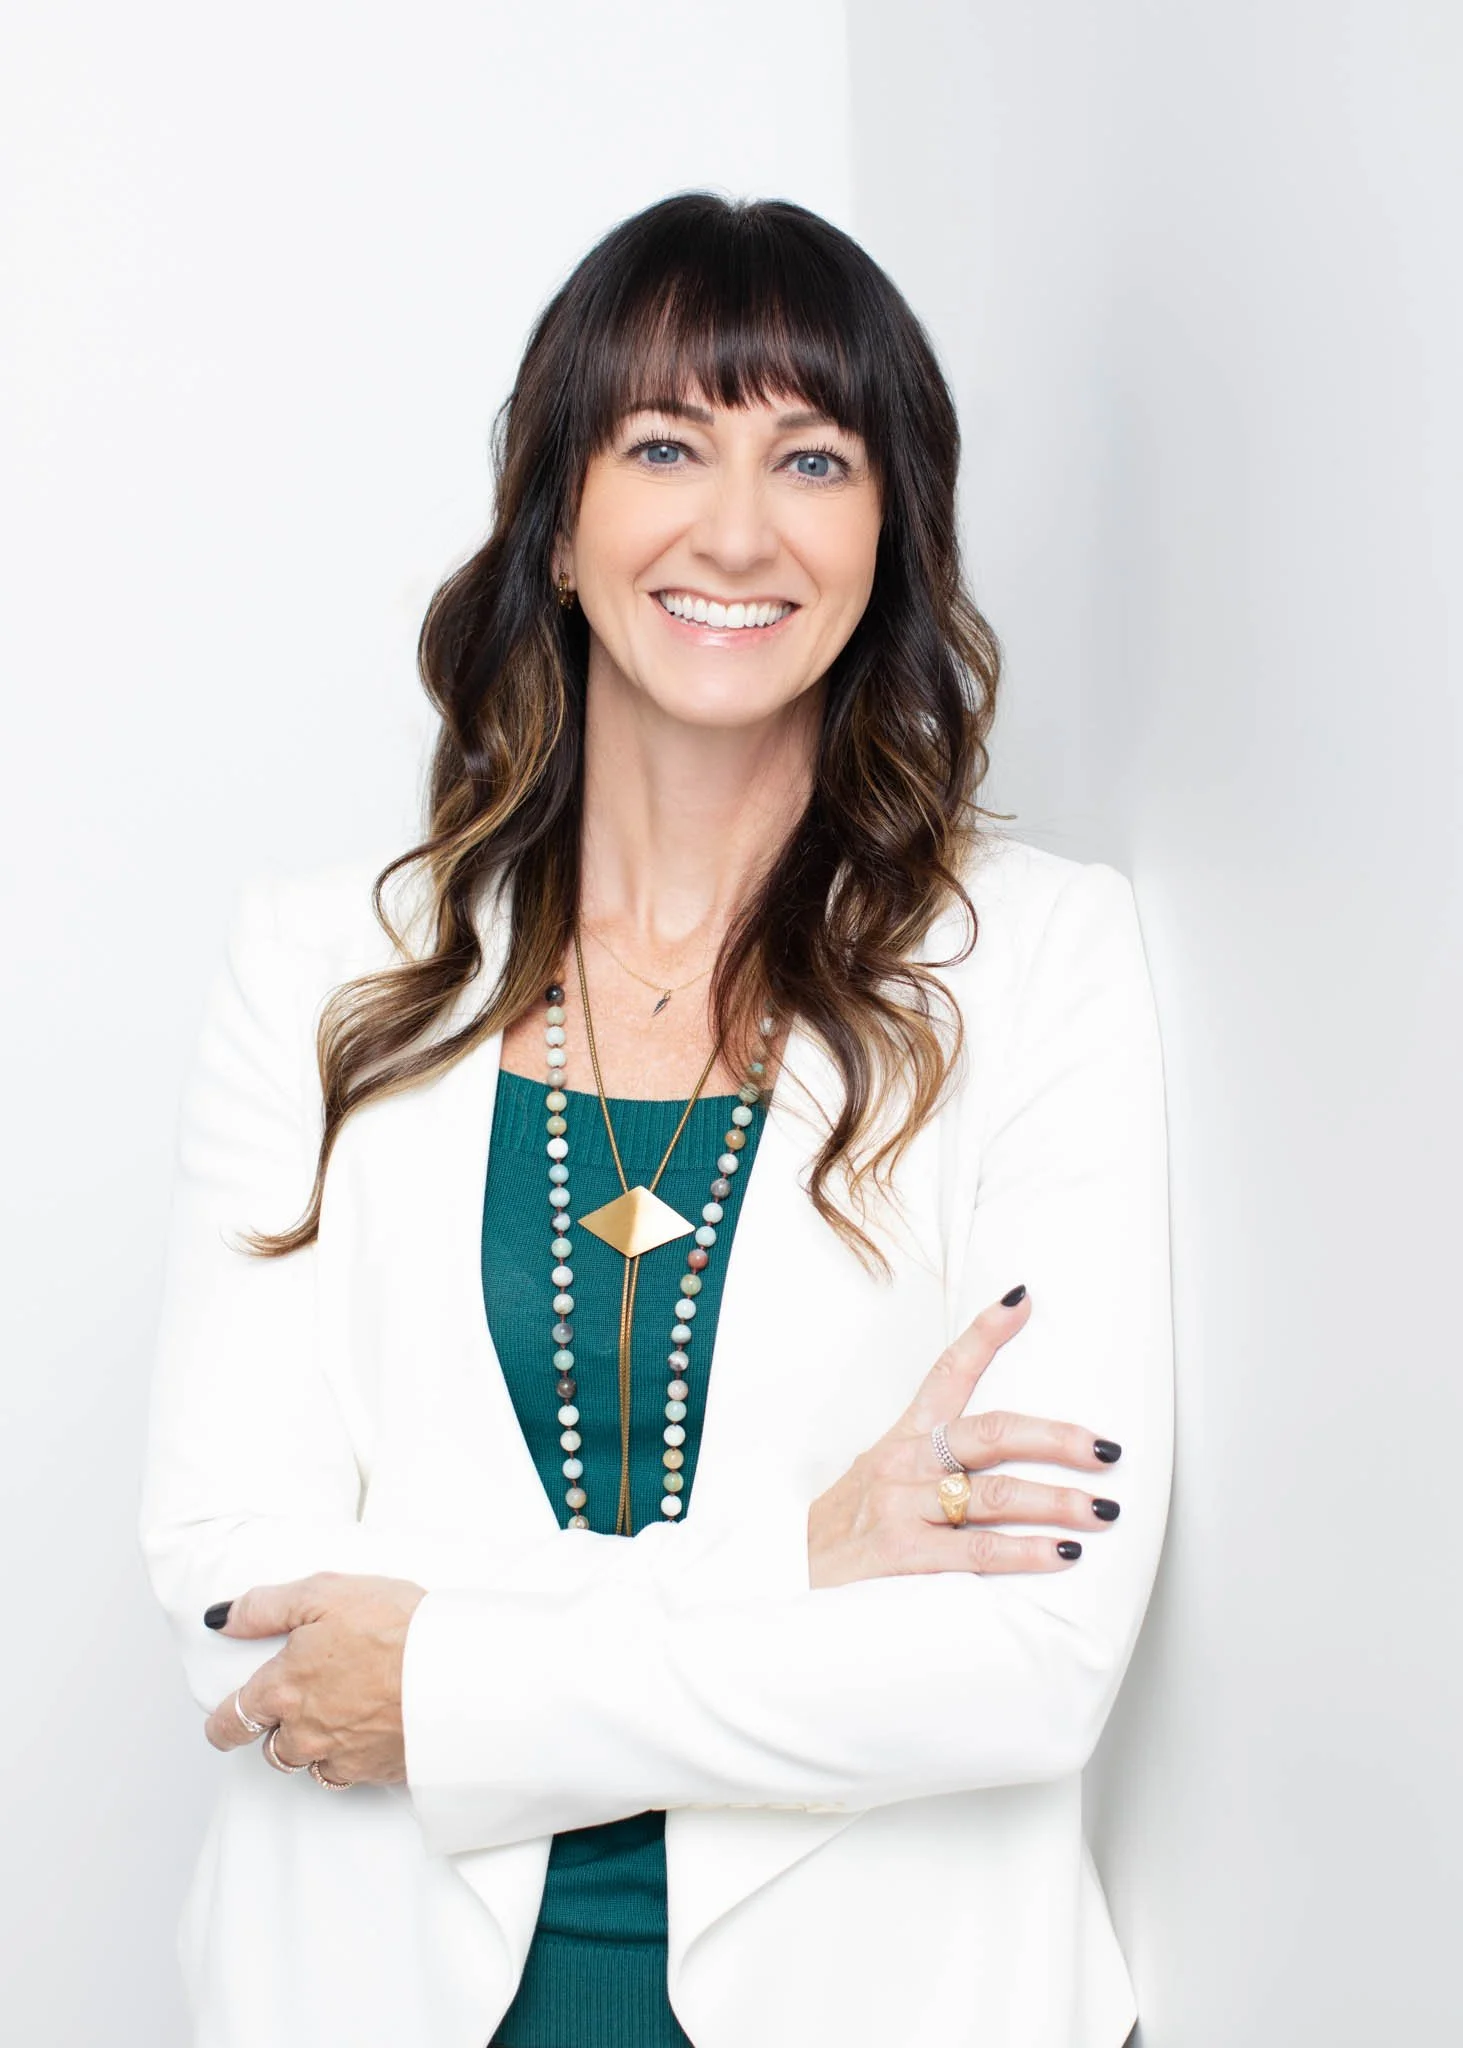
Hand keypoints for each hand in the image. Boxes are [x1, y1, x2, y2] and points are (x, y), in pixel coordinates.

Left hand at [202, 1572, 426, 1785]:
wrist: (457, 1672)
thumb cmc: (396, 1628)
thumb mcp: (324, 1593)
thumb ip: (265, 1607)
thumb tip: (222, 1618)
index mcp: (284, 1690)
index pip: (232, 1721)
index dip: (222, 1723)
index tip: (222, 1723)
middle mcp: (304, 1734)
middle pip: (270, 1748)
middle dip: (278, 1729)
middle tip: (298, 1704)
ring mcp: (341, 1758)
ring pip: (309, 1764)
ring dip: (314, 1745)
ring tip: (340, 1712)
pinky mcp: (376, 1772)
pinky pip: (349, 1773)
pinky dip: (351, 1755)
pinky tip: (370, 1727)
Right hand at [806, 1289, 1121, 1589]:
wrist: (784, 1581)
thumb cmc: (844, 1533)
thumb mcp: (878, 1479)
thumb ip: (932, 1463)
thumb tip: (1000, 1456)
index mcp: (902, 1439)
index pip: (945, 1372)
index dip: (984, 1334)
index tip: (1022, 1300)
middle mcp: (903, 1463)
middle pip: (990, 1432)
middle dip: (1056, 1438)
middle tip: (1106, 1449)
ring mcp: (901, 1506)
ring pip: (994, 1493)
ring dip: (1056, 1501)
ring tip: (1102, 1512)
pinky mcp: (900, 1554)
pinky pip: (976, 1548)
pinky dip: (1024, 1551)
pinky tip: (1059, 1554)